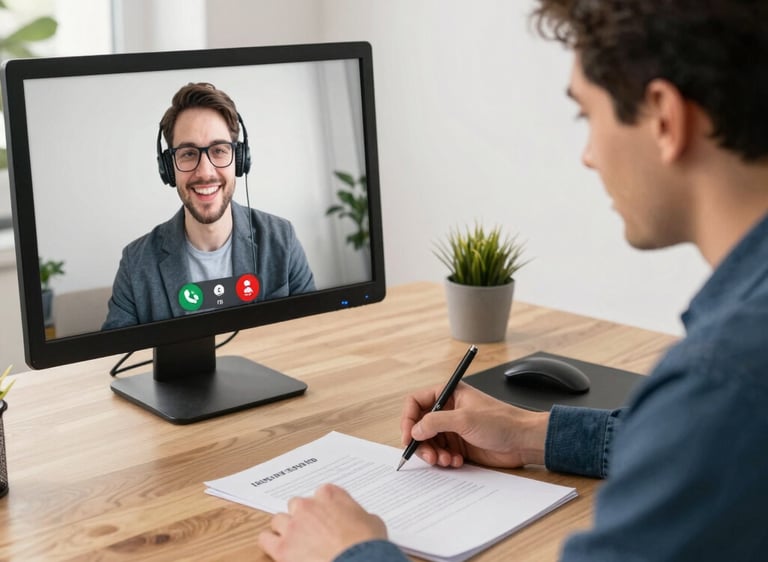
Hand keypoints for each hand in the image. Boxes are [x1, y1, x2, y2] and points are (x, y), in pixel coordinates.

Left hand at [258, 483, 386, 561]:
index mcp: (329, 495)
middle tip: (311, 531)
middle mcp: (308, 505)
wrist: (357, 561)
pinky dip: (270, 542)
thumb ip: (357, 514)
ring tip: (293, 541)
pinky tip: (277, 548)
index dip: (324, 508)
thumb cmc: (368, 543)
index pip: (321, 494)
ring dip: (285, 528)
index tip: (327, 517)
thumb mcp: (372, 521)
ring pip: (278, 519)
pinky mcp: (282, 547)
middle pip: (297, 504)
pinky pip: (265, 538)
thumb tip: (357, 521)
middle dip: (302, 516)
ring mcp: (293, 525)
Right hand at [401, 382, 548, 468]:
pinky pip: (441, 453)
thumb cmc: (501, 421)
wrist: (524, 441)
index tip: (408, 437)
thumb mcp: (465, 419)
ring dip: (433, 454)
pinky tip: (457, 461)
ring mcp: (453, 428)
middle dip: (421, 442)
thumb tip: (414, 430)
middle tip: (429, 456)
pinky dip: (445, 460)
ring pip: (429, 442)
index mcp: (448, 394)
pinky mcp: (460, 445)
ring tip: (446, 460)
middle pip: (420, 425)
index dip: (408, 419)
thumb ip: (436, 422)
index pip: (416, 402)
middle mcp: (448, 410)